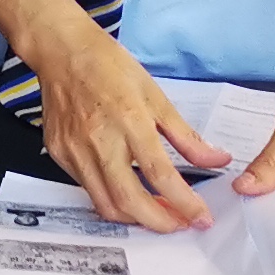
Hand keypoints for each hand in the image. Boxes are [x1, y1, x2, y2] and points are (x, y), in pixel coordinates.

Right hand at [23, 15, 227, 231]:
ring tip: (156, 211)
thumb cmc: (107, 65)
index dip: (185, 203)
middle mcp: (98, 139)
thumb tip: (216, 160)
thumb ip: (185, 135)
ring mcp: (74, 149)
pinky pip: (87, 188)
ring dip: (135, 217)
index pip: (160, 174)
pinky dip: (110, 197)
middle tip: (180, 224)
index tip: (202, 218)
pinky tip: (126, 188)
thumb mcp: (154, 94)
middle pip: (129, 200)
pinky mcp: (58, 153)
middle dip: (159, 223)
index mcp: (129, 119)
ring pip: (105, 203)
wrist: (60, 50)